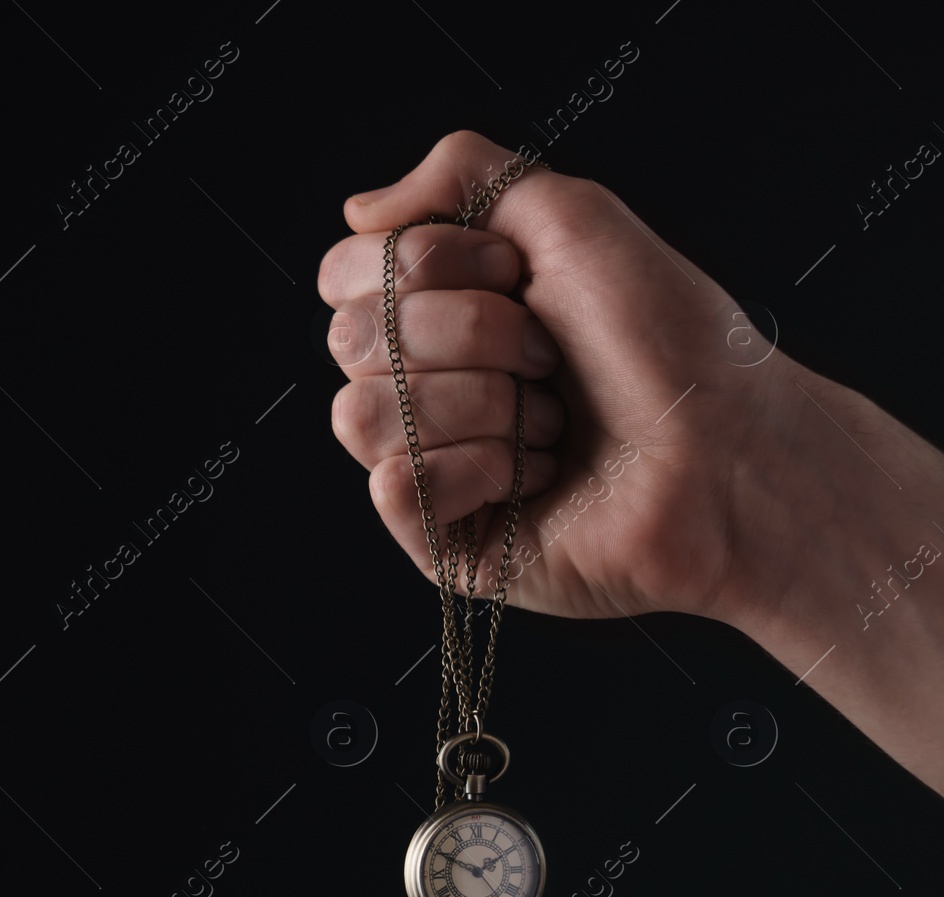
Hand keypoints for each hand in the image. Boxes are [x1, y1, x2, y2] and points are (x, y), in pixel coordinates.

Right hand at [318, 130, 827, 623]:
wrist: (731, 450)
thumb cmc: (669, 341)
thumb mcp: (569, 215)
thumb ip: (459, 175)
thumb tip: (356, 211)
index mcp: (441, 312)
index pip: (345, 274)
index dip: (423, 263)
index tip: (515, 275)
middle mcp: (423, 386)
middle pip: (351, 340)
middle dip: (468, 334)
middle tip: (549, 355)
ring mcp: (428, 464)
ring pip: (363, 414)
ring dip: (479, 406)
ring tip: (551, 424)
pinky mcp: (441, 540)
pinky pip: (395, 486)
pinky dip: (478, 469)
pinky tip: (536, 478)